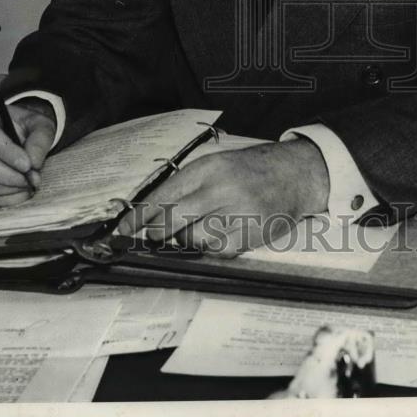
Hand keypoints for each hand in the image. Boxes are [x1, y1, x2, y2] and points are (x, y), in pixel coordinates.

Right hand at [0, 98, 55, 205]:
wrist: (22, 136)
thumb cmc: (29, 128)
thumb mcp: (42, 126)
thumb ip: (40, 142)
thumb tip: (33, 165)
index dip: (7, 153)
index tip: (28, 165)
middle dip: (6, 174)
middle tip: (30, 179)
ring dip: (4, 189)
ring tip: (27, 186)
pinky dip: (1, 199)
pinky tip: (19, 192)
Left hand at [115, 139, 328, 257]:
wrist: (294, 174)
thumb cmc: (250, 171)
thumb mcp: (216, 165)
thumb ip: (186, 186)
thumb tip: (150, 214)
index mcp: (206, 168)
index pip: (161, 196)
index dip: (138, 217)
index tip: (122, 231)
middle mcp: (219, 189)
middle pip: (171, 220)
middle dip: (157, 233)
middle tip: (155, 236)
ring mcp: (235, 213)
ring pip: (192, 239)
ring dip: (187, 240)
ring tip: (197, 229)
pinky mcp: (249, 233)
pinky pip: (216, 251)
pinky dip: (210, 248)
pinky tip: (217, 235)